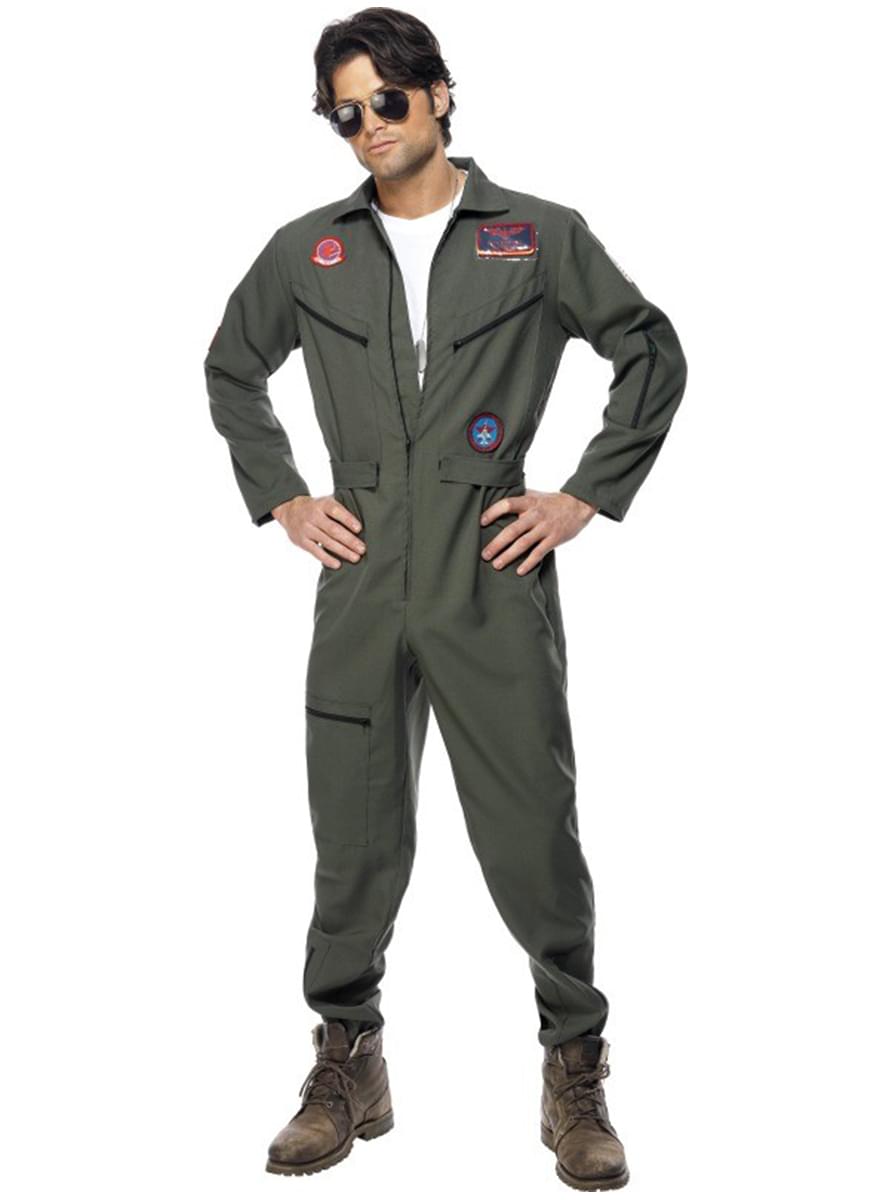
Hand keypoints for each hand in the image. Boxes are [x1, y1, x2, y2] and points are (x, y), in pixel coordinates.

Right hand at [271, 494, 365, 567]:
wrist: (289, 511)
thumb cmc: (316, 507)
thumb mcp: (325, 502)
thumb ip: (339, 509)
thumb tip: (362, 523)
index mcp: (322, 504)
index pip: (336, 511)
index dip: (348, 520)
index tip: (359, 529)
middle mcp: (313, 516)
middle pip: (333, 529)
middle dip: (349, 540)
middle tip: (362, 549)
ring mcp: (306, 529)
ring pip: (327, 542)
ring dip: (343, 551)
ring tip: (355, 557)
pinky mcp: (302, 541)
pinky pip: (316, 552)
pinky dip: (327, 559)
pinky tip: (338, 564)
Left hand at [479, 489, 597, 574]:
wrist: (579, 505)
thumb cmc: (552, 501)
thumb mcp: (535, 495)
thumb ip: (519, 500)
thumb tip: (497, 500)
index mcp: (528, 502)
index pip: (507, 504)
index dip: (493, 512)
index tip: (481, 522)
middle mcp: (535, 515)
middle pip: (512, 530)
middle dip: (496, 544)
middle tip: (484, 555)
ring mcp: (545, 528)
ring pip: (523, 544)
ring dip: (508, 555)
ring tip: (497, 565)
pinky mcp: (554, 539)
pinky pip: (539, 553)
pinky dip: (529, 563)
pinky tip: (519, 571)